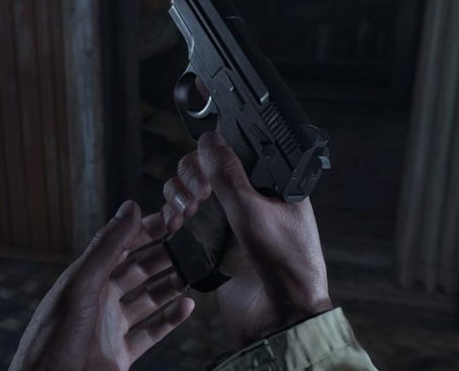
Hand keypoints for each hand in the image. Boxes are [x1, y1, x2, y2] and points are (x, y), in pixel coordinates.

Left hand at [10, 201, 194, 370]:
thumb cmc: (52, 339)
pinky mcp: (120, 354)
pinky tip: (187, 306)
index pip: (121, 244)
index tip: (174, 217)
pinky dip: (171, 319)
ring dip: (170, 285)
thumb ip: (107, 248)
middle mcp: (99, 299)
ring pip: (149, 299)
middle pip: (138, 269)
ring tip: (192, 272)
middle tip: (191, 243)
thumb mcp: (80, 286)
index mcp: (85, 278)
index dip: (146, 229)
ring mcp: (111, 327)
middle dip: (163, 255)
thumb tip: (131, 207)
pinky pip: (152, 332)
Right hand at [163, 132, 331, 345]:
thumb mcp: (253, 212)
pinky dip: (174, 214)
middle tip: (197, 197)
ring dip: (178, 194)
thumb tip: (209, 139)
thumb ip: (228, 174)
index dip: (212, 153)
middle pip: (205, 168)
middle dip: (191, 177)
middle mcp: (249, 197)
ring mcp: (229, 220)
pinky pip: (185, 217)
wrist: (279, 318)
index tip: (204, 167)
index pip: (232, 151)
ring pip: (191, 190)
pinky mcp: (212, 241)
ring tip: (184, 213)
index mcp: (271, 184)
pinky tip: (174, 223)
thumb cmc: (285, 265)